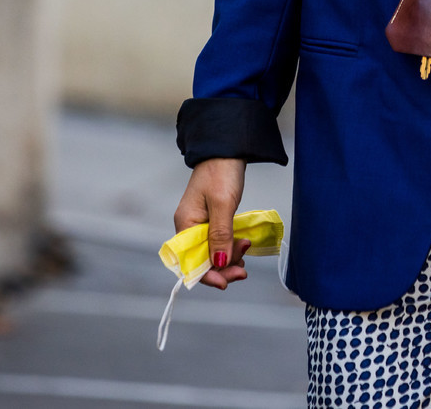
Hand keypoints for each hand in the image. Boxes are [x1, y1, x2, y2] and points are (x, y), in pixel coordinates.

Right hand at [173, 157, 250, 289]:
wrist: (227, 149)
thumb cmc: (221, 173)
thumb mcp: (223, 205)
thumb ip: (220, 235)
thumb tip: (219, 264)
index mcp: (184, 224)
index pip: (190, 261)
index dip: (207, 275)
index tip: (227, 282)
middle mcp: (189, 227)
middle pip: (202, 260)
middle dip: (223, 267)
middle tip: (244, 268)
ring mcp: (200, 223)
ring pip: (212, 252)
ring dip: (229, 258)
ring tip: (246, 248)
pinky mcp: (212, 219)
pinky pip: (218, 242)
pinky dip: (230, 248)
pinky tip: (241, 247)